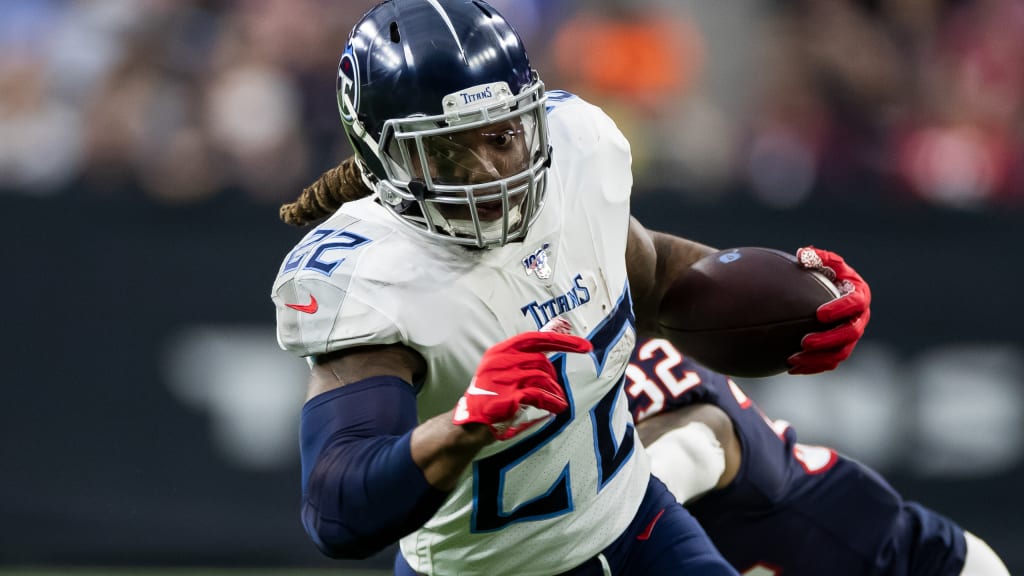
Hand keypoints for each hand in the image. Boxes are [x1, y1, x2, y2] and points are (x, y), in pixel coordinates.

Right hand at [453, 330, 592, 439]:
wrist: (470, 422)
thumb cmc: (491, 395)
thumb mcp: (502, 368)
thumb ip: (526, 355)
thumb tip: (554, 331)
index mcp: (500, 351)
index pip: (536, 338)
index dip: (563, 341)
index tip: (585, 346)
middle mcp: (501, 360)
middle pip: (541, 361)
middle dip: (554, 376)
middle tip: (556, 389)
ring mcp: (504, 378)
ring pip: (543, 378)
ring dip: (554, 392)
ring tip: (557, 402)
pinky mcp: (509, 396)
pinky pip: (539, 395)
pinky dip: (552, 402)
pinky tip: (557, 408)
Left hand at [788, 246, 870, 373]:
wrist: (829, 294)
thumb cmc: (827, 275)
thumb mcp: (824, 263)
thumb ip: (816, 257)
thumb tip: (802, 254)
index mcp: (859, 295)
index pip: (854, 303)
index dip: (839, 309)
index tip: (819, 314)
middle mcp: (860, 318)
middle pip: (849, 334)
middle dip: (828, 340)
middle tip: (805, 342)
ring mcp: (852, 337)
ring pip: (839, 354)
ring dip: (817, 359)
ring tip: (793, 359)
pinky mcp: (841, 349)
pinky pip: (829, 363)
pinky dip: (812, 367)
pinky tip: (791, 368)